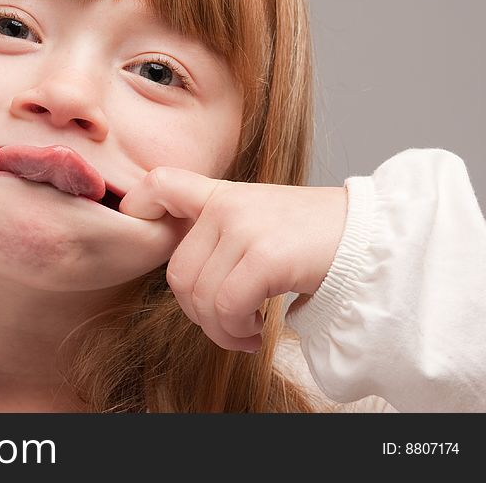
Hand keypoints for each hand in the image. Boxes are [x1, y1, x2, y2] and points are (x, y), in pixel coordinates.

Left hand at [120, 168, 347, 351]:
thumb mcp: (261, 221)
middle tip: (229, 325)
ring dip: (221, 330)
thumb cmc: (317, 240)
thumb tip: (183, 280)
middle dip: (198, 314)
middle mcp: (227, 206)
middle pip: (178, 273)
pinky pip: (227, 307)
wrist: (375, 241)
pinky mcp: (265, 255)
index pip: (161, 183)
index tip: (143, 233)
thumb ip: (221, 234)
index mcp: (223, 195)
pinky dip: (237, 331)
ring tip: (247, 332)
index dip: (139, 207)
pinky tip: (257, 332)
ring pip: (200, 297)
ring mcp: (245, 227)